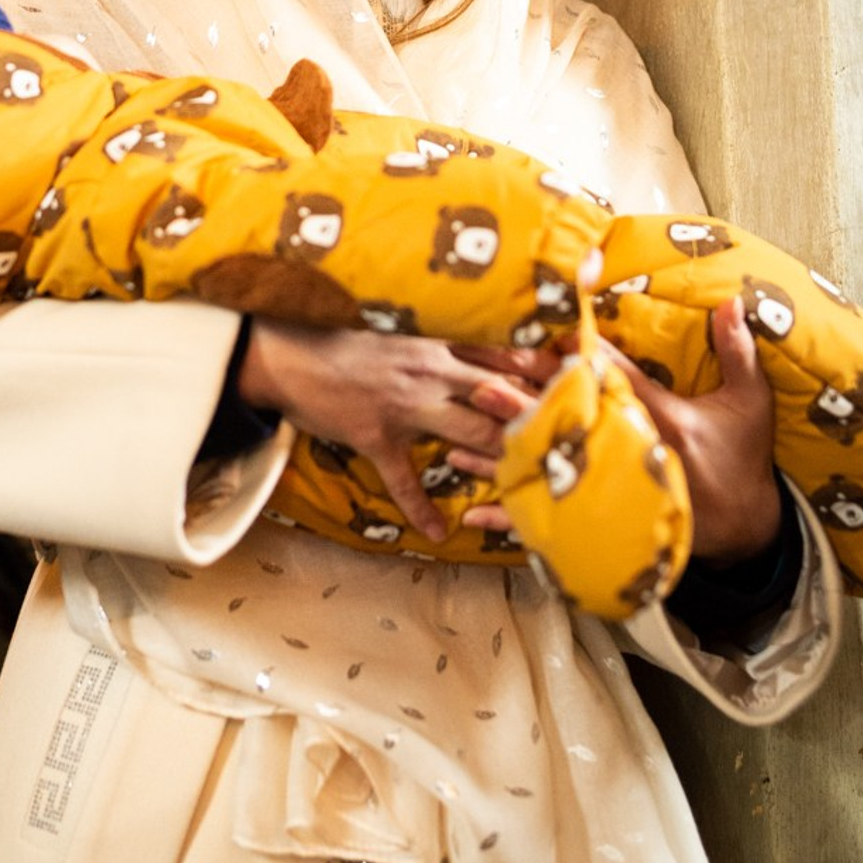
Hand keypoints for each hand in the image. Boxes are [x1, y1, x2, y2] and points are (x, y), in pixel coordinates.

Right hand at [238, 323, 550, 540]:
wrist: (286, 352)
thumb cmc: (339, 337)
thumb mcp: (392, 328)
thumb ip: (435, 337)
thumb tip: (476, 343)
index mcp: (435, 344)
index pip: (498, 355)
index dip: (537, 369)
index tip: (576, 377)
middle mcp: (430, 371)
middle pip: (497, 394)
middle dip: (535, 413)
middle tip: (573, 431)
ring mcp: (405, 406)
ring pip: (468, 431)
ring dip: (500, 454)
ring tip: (533, 477)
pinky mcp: (376, 436)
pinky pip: (404, 479)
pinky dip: (421, 509)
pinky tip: (439, 535)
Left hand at [464, 295, 780, 564]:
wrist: (747, 532)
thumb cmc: (744, 461)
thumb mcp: (750, 405)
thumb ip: (738, 352)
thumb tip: (733, 302)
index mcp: (659, 418)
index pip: (608, 379)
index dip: (572, 356)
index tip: (537, 334)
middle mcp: (625, 453)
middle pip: (562, 421)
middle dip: (519, 398)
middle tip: (476, 377)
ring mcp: (609, 489)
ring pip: (545, 469)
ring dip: (498, 455)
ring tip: (452, 442)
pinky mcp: (601, 516)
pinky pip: (547, 518)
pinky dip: (510, 515)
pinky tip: (471, 511)